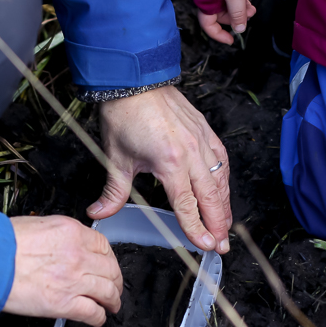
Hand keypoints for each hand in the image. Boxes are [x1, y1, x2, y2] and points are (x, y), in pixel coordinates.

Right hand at [3, 215, 122, 325]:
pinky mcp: (64, 303)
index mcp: (72, 232)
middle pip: (111, 270)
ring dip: (113, 301)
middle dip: (115, 281)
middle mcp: (78, 254)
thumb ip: (57, 235)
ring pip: (107, 292)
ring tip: (111, 306)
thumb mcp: (35, 224)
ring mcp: (74, 280)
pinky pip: (93, 313)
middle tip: (114, 288)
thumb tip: (61, 245)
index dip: (109, 260)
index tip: (107, 266)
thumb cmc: (1, 243)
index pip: (103, 246)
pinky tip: (98, 319)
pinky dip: (99, 318)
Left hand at [93, 85, 231, 253]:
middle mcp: (192, 153)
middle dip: (218, 224)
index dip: (197, 229)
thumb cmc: (125, 114)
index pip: (187, 205)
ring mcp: (202, 140)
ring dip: (225, 206)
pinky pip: (222, 161)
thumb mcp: (116, 158)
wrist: (134, 81)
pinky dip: (225, 180)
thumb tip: (99, 212)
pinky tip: (223, 192)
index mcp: (170, 162)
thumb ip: (113, 192)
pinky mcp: (205, 131)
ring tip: (225, 226)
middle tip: (221, 246)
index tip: (205, 245)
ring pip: (221, 181)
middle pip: (211, 198)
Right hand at [198, 0, 256, 45]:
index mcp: (205, 2)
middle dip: (236, 18)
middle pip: (221, 16)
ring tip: (252, 8)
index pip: (208, 25)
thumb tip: (239, 29)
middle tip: (250, 15)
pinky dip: (240, 1)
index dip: (219, 35)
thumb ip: (237, 15)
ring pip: (228, 7)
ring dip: (241, 10)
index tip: (231, 40)